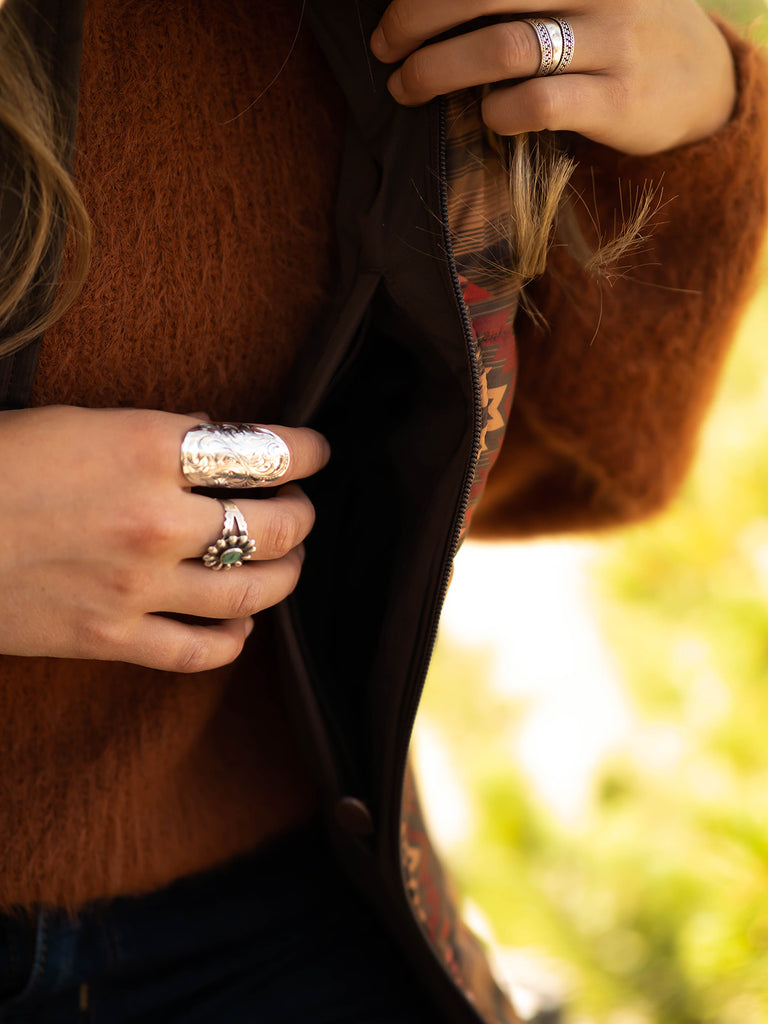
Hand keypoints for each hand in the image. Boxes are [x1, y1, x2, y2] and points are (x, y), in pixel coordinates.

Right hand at [0, 406, 328, 671]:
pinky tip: (239, 624)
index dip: (306, 452)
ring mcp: (137, 587)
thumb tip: (216, 441)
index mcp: (148, 449)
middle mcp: (156, 520)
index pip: (265, 452)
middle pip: (277, 525)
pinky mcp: (111, 639)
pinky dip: (233, 639)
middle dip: (303, 515)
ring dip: (286, 575)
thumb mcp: (78, 422)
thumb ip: (157, 436)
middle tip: (301, 508)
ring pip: (254, 590)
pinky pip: (199, 652)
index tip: (316, 453)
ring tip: (288, 561)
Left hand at [370, 0, 736, 155]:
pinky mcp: (617, 100)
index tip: (392, 12)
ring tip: (407, 86)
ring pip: (502, 48)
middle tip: (385, 47)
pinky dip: (496, 111)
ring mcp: (612, 41)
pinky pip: (538, 103)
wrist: (699, 81)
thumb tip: (431, 8)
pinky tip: (485, 115)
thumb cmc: (613, 30)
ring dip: (437, 70)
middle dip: (416, 20)